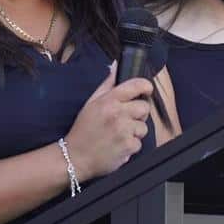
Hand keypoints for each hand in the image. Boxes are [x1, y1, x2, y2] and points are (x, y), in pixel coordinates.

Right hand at [63, 66, 152, 181]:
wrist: (76, 157)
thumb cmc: (83, 129)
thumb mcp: (91, 103)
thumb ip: (107, 84)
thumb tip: (115, 66)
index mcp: (109, 100)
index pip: (135, 86)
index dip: (146, 86)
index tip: (147, 89)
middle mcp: (117, 113)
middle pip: (145, 107)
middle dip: (139, 114)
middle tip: (127, 119)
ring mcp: (124, 130)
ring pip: (143, 127)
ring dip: (134, 132)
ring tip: (119, 135)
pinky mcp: (128, 146)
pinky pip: (139, 143)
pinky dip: (131, 146)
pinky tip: (118, 145)